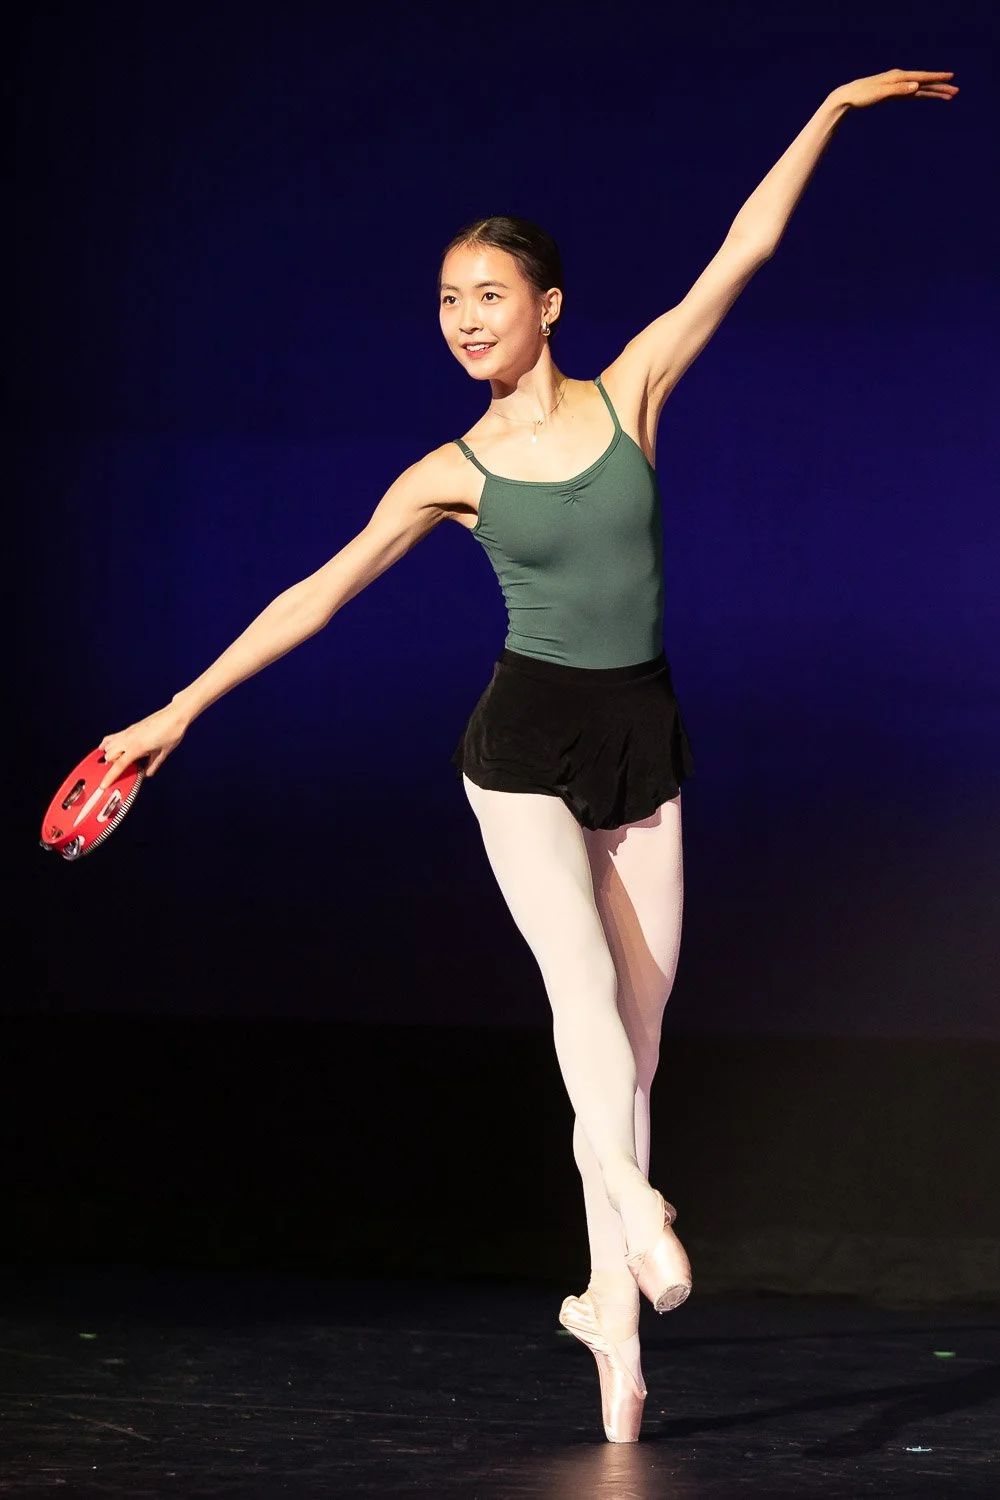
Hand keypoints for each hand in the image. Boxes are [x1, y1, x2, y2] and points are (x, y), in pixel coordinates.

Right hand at [99, 702, 189, 788]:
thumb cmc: (171, 733)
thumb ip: (153, 765)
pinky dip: (107, 744)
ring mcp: (128, 732)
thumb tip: (146, 774)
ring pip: (108, 745)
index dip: (110, 777)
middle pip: (109, 756)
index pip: (119, 765)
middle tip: (117, 774)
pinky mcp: (130, 728)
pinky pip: (113, 737)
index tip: (103, 785)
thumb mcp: (163, 753)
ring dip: (108, 755)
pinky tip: (106, 748)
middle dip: (110, 766)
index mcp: (138, 747)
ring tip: (114, 763)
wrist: (175, 715)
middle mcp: (129, 739)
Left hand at [830, 69, 957, 109]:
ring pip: (919, 89)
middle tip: (956, 92)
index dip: (937, 78)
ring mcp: (896, 86)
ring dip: (933, 92)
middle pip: (924, 83)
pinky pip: (910, 94)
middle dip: (940, 88)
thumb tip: (917, 86)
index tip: (951, 78)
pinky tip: (926, 94)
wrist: (847, 97)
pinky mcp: (892, 93)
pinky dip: (920, 94)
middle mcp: (899, 79)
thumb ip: (899, 90)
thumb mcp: (880, 93)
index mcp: (898, 77)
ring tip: (948, 96)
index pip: (922, 77)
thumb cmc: (862, 95)